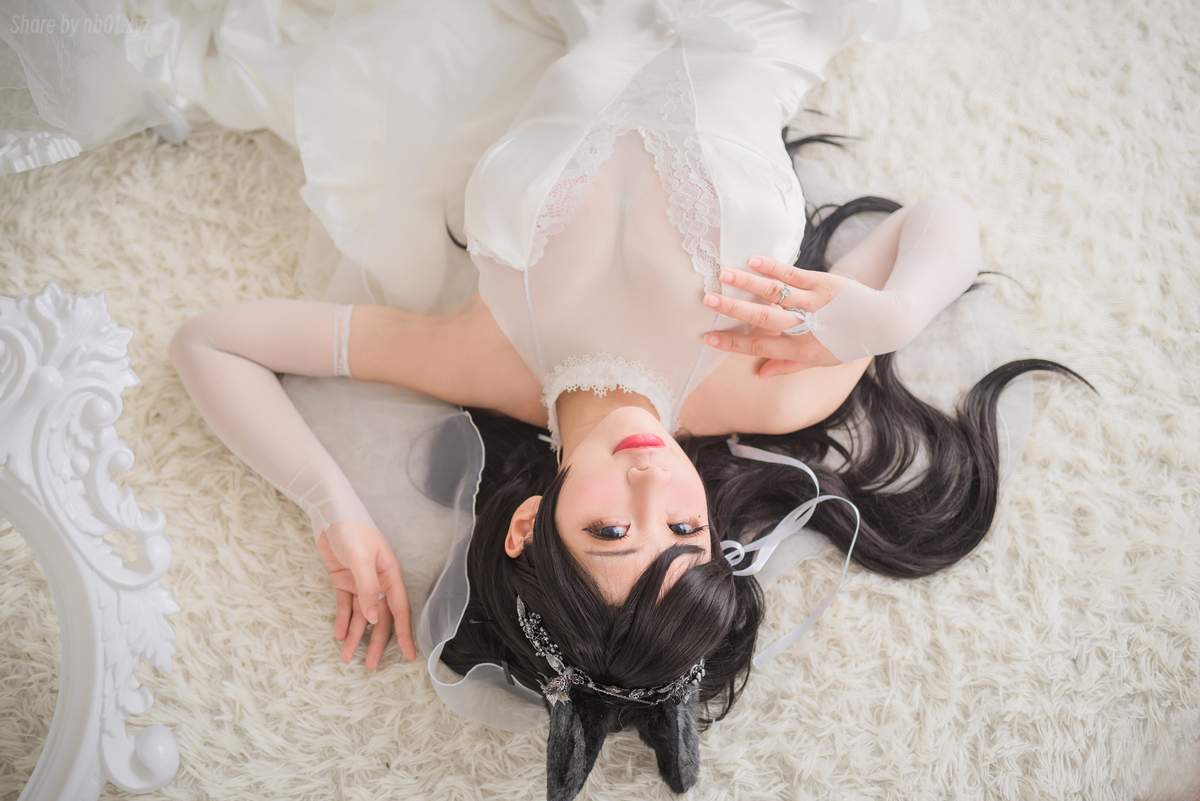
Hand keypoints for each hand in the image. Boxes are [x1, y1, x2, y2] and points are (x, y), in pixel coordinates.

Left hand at [315, 520, 416, 669]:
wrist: (329, 511)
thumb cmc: (351, 530)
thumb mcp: (361, 559)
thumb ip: (367, 589)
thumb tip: (373, 620)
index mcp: (389, 575)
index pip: (399, 610)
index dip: (405, 633)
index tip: (410, 655)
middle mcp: (378, 581)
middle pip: (379, 618)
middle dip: (375, 642)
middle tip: (370, 666)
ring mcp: (360, 581)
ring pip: (360, 615)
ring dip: (354, 635)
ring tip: (346, 658)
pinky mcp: (343, 579)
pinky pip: (345, 605)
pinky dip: (342, 619)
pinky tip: (338, 635)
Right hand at [701, 256, 850, 376]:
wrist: (884, 323)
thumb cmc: (847, 344)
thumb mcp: (820, 361)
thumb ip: (787, 366)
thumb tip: (759, 373)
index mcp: (800, 350)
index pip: (759, 346)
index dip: (731, 342)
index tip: (706, 336)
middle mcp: (804, 327)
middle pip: (763, 318)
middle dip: (733, 309)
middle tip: (708, 301)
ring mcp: (814, 303)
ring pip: (775, 293)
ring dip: (747, 283)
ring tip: (723, 273)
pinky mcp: (824, 283)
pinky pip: (794, 275)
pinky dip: (773, 267)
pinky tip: (753, 260)